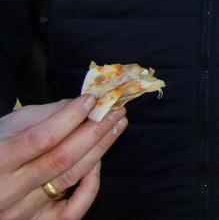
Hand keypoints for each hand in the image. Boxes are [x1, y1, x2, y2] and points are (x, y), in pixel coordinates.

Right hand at [0, 95, 125, 219]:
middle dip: (94, 131)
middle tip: (115, 111)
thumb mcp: (8, 127)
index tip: (92, 100)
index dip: (70, 118)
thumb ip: (43, 116)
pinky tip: (97, 164)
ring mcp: (23, 209)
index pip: (41, 139)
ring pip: (70, 178)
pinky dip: (89, 187)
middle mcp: (9, 189)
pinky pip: (72, 210)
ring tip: (116, 127)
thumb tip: (82, 104)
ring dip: (99, 149)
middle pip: (62, 158)